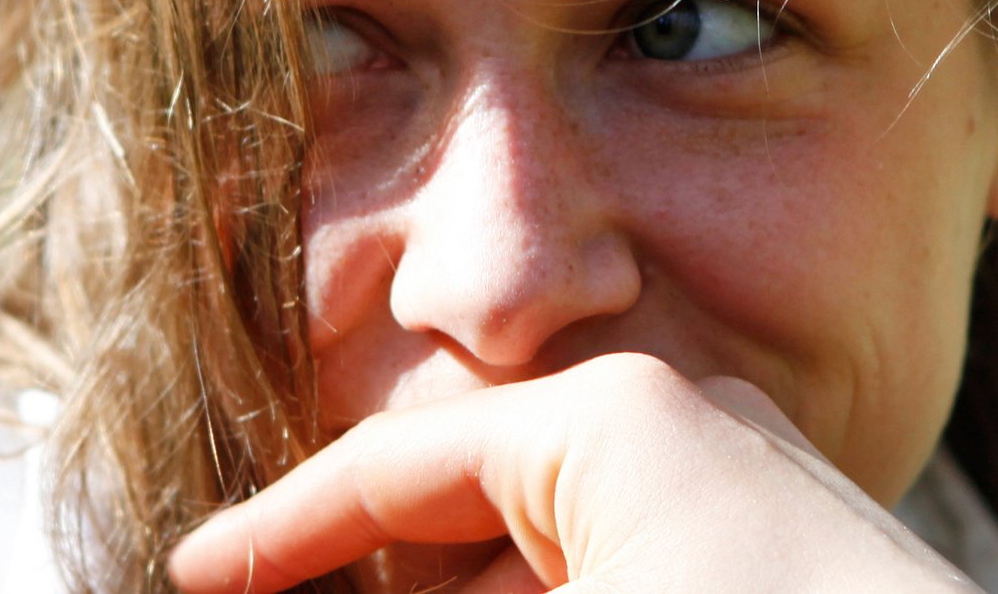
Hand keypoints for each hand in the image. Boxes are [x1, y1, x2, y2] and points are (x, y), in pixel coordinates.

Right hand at [167, 353, 979, 592]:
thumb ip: (411, 590)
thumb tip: (237, 586)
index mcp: (616, 420)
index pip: (393, 466)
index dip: (277, 530)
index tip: (195, 580)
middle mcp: (691, 424)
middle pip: (477, 507)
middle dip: (386, 576)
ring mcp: (758, 489)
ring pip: (559, 547)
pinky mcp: (802, 559)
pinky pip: (642, 565)